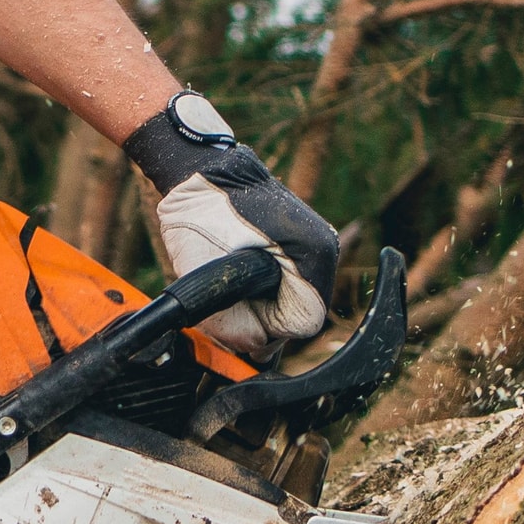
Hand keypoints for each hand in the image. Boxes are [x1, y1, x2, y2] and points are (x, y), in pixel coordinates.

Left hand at [122, 94, 339, 359]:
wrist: (199, 172)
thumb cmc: (199, 214)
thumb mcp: (204, 274)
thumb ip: (229, 321)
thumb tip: (253, 350)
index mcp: (312, 252)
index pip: (304, 321)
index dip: (264, 329)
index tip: (233, 316)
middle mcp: (324, 247)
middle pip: (300, 312)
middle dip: (262, 316)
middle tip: (226, 299)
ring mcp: (316, 244)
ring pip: (293, 299)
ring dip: (261, 302)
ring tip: (228, 278)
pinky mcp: (302, 242)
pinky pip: (288, 282)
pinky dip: (264, 287)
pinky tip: (238, 270)